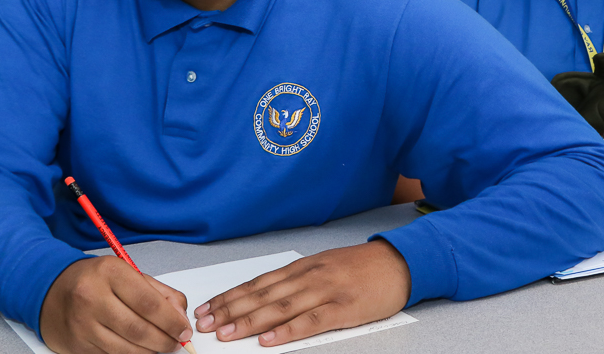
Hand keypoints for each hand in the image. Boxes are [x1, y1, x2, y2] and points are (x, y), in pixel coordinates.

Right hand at [40, 256, 194, 353]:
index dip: (171, 320)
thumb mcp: (128, 273)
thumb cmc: (95, 280)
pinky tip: (141, 349)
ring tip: (163, 346)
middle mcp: (92, 298)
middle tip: (178, 342)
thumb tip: (180, 315)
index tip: (184, 329)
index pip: (148, 302)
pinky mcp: (77, 345)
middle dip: (164, 340)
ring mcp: (82, 324)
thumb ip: (159, 292)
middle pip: (139, 329)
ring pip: (126, 348)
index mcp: (110, 272)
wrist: (50, 291)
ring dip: (151, 351)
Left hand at [193, 240, 410, 346]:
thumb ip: (297, 280)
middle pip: (262, 295)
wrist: (398, 262)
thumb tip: (264, 297)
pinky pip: (311, 321)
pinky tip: (270, 340)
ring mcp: (326, 291)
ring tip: (226, 333)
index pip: (258, 282)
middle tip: (205, 324)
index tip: (207, 308)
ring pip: (280, 307)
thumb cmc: (361, 267)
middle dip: (230, 310)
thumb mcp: (325, 266)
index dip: (230, 296)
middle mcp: (309, 276)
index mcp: (302, 267)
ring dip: (250, 321)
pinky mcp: (343, 308)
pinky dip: (288, 331)